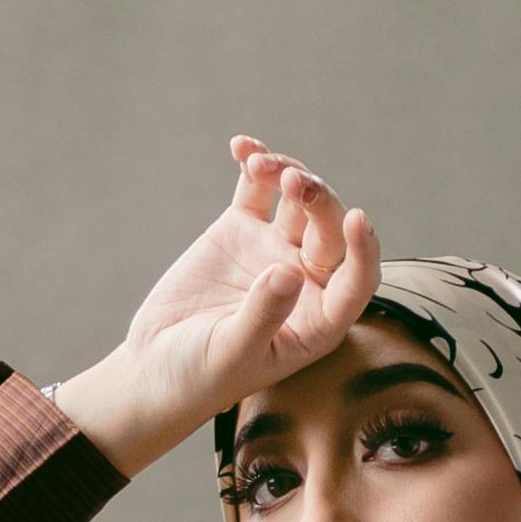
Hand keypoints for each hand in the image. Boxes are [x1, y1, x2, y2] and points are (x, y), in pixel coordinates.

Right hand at [51, 141, 376, 478]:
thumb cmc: (202, 374)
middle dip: (318, 200)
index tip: (357, 218)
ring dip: (288, 174)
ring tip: (260, 165)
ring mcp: (275, 249)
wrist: (156, 364)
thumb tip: (289, 271)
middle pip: (330, 230)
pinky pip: (257, 188)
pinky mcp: (241, 228)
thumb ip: (263, 316)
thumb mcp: (232, 353)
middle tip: (292, 182)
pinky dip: (254, 164)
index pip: (357, 280)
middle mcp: (308, 279)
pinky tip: (242, 146)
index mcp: (320, 319)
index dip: (364, 250)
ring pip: (299, 201)